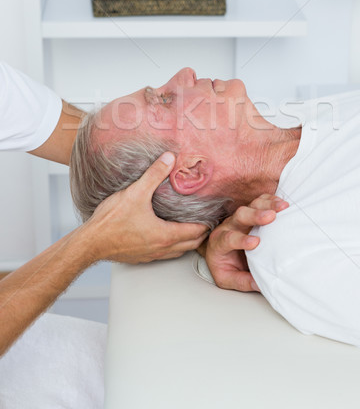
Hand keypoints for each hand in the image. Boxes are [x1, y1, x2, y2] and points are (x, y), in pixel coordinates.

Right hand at [85, 152, 208, 263]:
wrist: (90, 242)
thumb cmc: (111, 222)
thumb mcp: (136, 192)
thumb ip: (155, 174)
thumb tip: (169, 158)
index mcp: (165, 235)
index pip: (196, 232)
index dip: (207, 223)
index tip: (213, 215)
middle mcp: (161, 249)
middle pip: (191, 245)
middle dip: (201, 233)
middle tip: (206, 221)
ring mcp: (150, 255)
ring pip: (178, 251)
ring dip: (187, 241)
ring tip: (189, 227)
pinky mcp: (140, 257)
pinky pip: (163, 253)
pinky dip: (171, 245)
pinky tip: (164, 234)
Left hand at [205, 194, 288, 291]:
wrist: (219, 251)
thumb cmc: (224, 264)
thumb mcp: (227, 278)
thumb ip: (242, 281)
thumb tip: (259, 284)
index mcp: (220, 242)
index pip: (229, 238)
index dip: (241, 240)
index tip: (255, 243)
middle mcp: (229, 226)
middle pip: (240, 216)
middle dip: (255, 215)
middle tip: (270, 216)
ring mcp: (240, 217)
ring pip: (251, 205)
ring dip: (267, 205)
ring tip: (282, 207)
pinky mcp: (251, 212)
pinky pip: (259, 201)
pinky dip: (271, 200)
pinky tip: (281, 202)